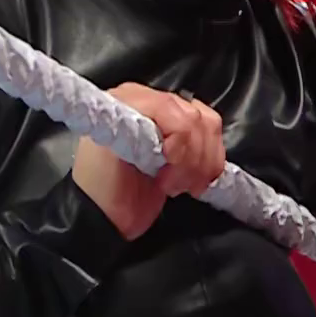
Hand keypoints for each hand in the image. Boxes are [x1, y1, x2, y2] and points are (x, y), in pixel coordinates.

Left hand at [72, 83, 225, 240]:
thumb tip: (167, 135)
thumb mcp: (108, 157)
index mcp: (127, 100)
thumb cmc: (101, 189)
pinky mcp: (187, 137)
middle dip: (190, 157)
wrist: (106, 216)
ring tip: (182, 186)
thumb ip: (134, 136)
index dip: (179, 138)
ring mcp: (171, 118)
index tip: (168, 165)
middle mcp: (150, 102)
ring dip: (202, 163)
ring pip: (209, 125)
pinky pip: (214, 137)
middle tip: (170, 185)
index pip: (170, 106)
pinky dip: (211, 163)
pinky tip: (195, 182)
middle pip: (194, 117)